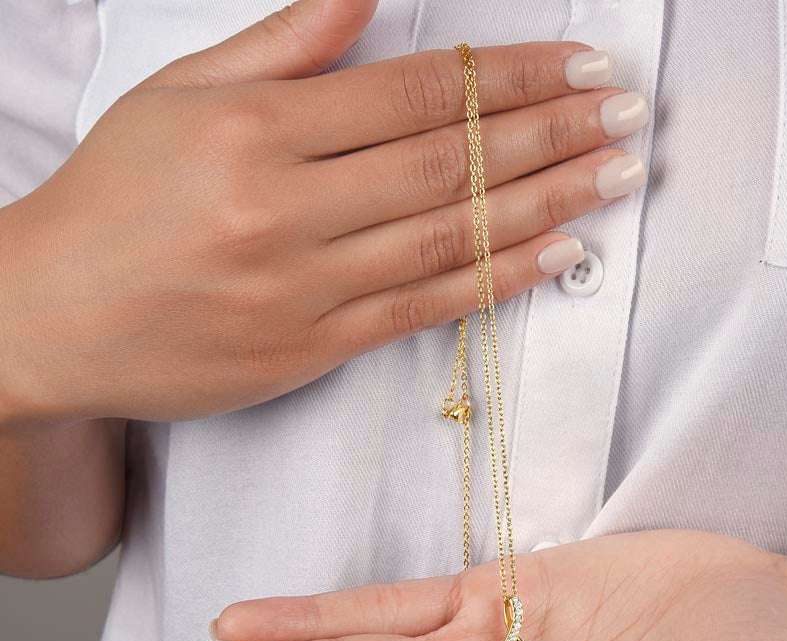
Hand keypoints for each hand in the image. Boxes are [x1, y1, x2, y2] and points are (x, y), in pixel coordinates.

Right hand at [0, 0, 647, 425]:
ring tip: (615, 179)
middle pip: (451, 162)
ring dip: (547, 205)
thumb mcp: (183, 95)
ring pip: (450, 236)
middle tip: (627, 117)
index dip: (511, 78)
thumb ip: (286, 44)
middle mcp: (288, 207)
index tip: (579, 67)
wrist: (54, 317)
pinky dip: (495, 280)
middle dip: (553, 135)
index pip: (419, 94)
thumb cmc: (116, 202)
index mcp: (259, 129)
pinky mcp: (313, 348)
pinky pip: (423, 310)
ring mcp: (305, 286)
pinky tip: (555, 256)